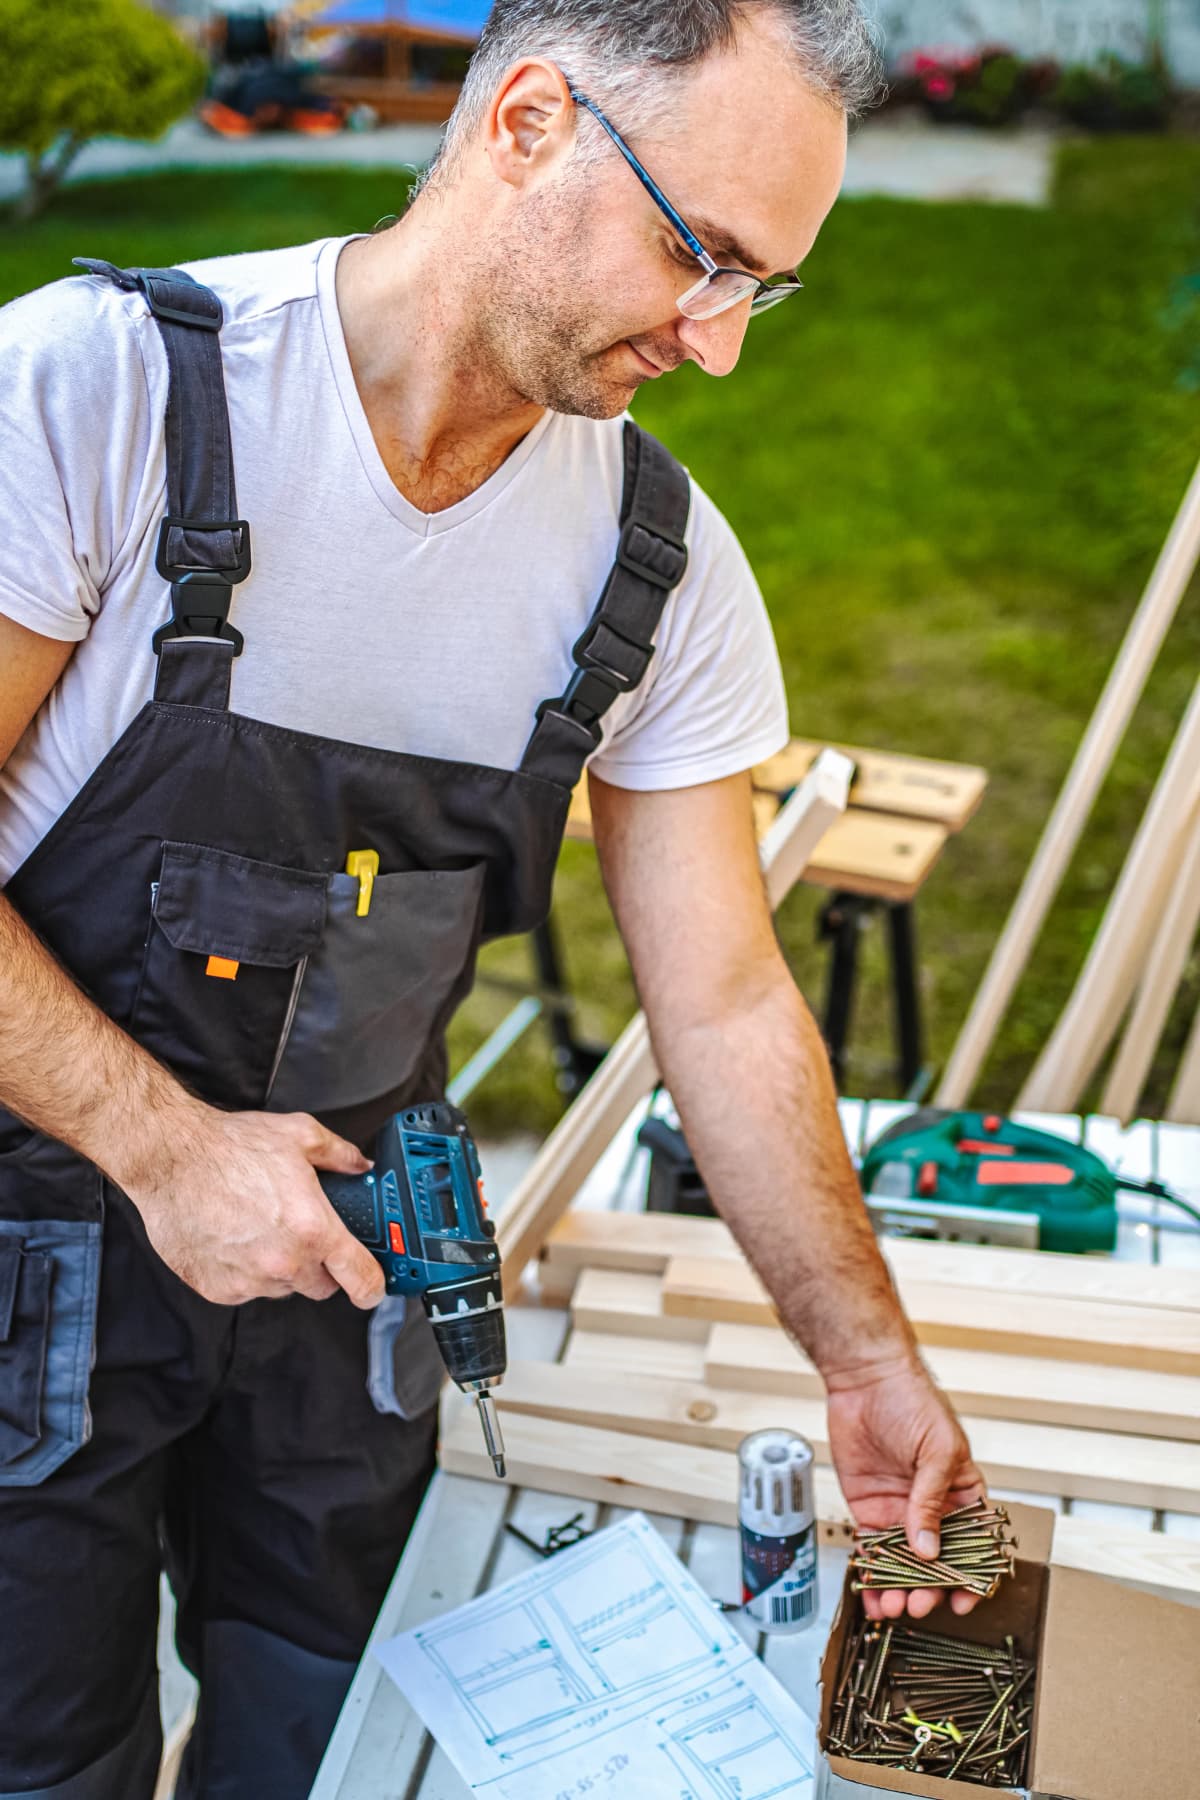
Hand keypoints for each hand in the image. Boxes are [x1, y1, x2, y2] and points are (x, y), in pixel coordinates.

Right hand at [118, 1104, 385, 1308]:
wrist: (171, 1158)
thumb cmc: (230, 1147)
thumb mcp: (300, 1136)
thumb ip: (340, 1155)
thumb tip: (360, 1166)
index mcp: (313, 1230)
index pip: (361, 1279)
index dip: (373, 1285)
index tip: (373, 1286)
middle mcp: (285, 1263)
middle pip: (322, 1286)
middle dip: (319, 1265)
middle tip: (302, 1233)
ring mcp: (250, 1281)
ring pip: (283, 1288)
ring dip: (281, 1268)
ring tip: (260, 1227)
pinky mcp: (218, 1289)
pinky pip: (247, 1290)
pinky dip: (246, 1272)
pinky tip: (235, 1238)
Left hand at [826, 1353, 986, 1621]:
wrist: (865, 1380)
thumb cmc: (913, 1402)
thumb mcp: (937, 1450)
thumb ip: (932, 1501)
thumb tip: (928, 1550)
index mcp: (962, 1493)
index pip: (975, 1545)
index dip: (972, 1576)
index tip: (962, 1600)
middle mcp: (933, 1508)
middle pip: (937, 1562)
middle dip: (929, 1589)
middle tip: (919, 1605)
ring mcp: (901, 1510)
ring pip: (904, 1563)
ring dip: (900, 1588)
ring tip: (892, 1606)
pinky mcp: (869, 1508)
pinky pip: (873, 1549)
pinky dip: (873, 1573)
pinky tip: (870, 1592)